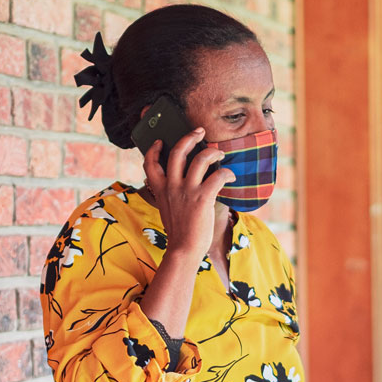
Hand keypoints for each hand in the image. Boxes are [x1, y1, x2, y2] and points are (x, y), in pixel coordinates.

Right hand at [142, 128, 235, 257]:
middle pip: (177, 152)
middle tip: (200, 131)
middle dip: (189, 137)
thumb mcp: (168, 208)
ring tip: (220, 153)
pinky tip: (231, 175)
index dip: (154, 149)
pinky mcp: (202, 197)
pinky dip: (227, 172)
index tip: (161, 141)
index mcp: (160, 189)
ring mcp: (186, 191)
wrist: (184, 249)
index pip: (149, 163)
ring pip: (200, 159)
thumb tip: (184, 180)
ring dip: (213, 152)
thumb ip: (171, 193)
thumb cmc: (180, 230)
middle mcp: (171, 186)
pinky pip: (217, 176)